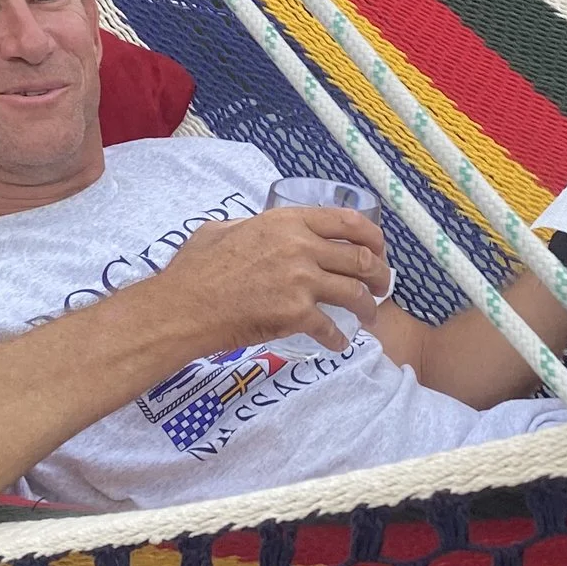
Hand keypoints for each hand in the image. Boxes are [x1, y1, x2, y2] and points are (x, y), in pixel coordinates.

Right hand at [155, 207, 390, 351]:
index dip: (372, 235)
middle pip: (360, 258)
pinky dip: (338, 339)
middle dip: (379, 273)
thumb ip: (249, 226)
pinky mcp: (297, 314)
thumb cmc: (196, 269)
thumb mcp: (223, 229)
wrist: (185, 306)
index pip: (346, 221)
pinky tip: (339, 344)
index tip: (379, 247)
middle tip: (381, 285)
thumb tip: (256, 229)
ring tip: (369, 316)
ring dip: (368, 307)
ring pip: (354, 293)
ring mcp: (301, 280)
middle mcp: (301, 247)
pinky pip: (330, 328)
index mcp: (287, 221)